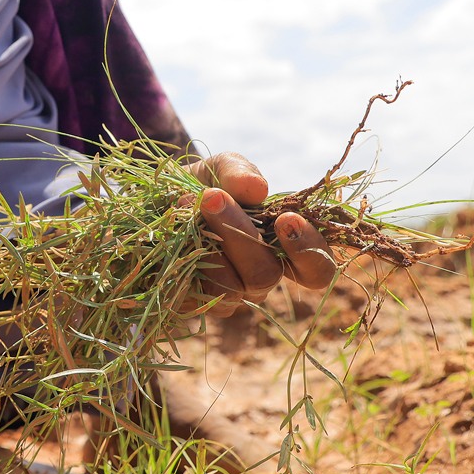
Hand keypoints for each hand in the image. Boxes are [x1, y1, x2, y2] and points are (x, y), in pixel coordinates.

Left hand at [185, 152, 335, 317]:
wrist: (156, 201)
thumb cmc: (204, 186)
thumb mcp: (221, 168)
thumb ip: (239, 172)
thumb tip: (257, 188)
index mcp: (281, 248)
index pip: (316, 270)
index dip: (309, 251)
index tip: (286, 220)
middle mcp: (260, 276)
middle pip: (266, 275)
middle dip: (240, 234)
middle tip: (213, 197)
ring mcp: (228, 295)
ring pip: (231, 287)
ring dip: (208, 243)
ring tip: (188, 206)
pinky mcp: (195, 304)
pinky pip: (196, 292)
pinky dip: (184, 257)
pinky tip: (174, 232)